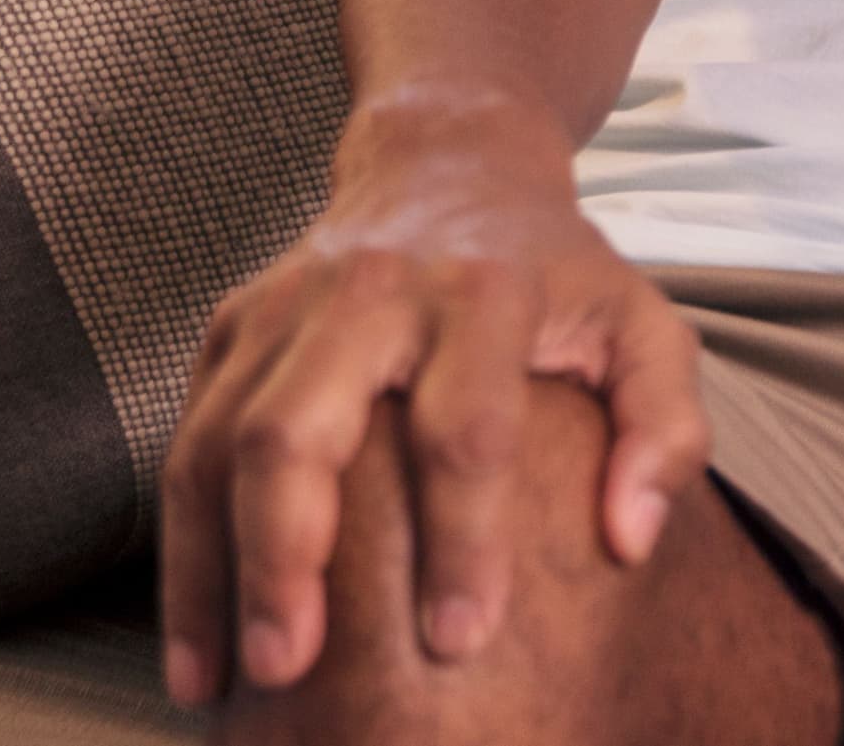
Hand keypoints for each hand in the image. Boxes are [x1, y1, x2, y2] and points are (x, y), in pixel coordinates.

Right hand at [157, 90, 710, 704]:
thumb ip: (663, 425)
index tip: (458, 640)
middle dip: (285, 556)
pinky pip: (186, 441)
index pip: (464, 430)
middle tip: (291, 668)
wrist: (452, 164)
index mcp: (483, 294)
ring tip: (217, 679)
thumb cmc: (555, 272)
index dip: (462, 540)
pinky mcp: (232, 326)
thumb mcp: (641, 323)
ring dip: (209, 569)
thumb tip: (633, 538)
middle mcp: (371, 292)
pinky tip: (195, 631)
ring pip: (218, 445)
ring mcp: (286, 307)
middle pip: (298, 431)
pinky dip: (180, 544)